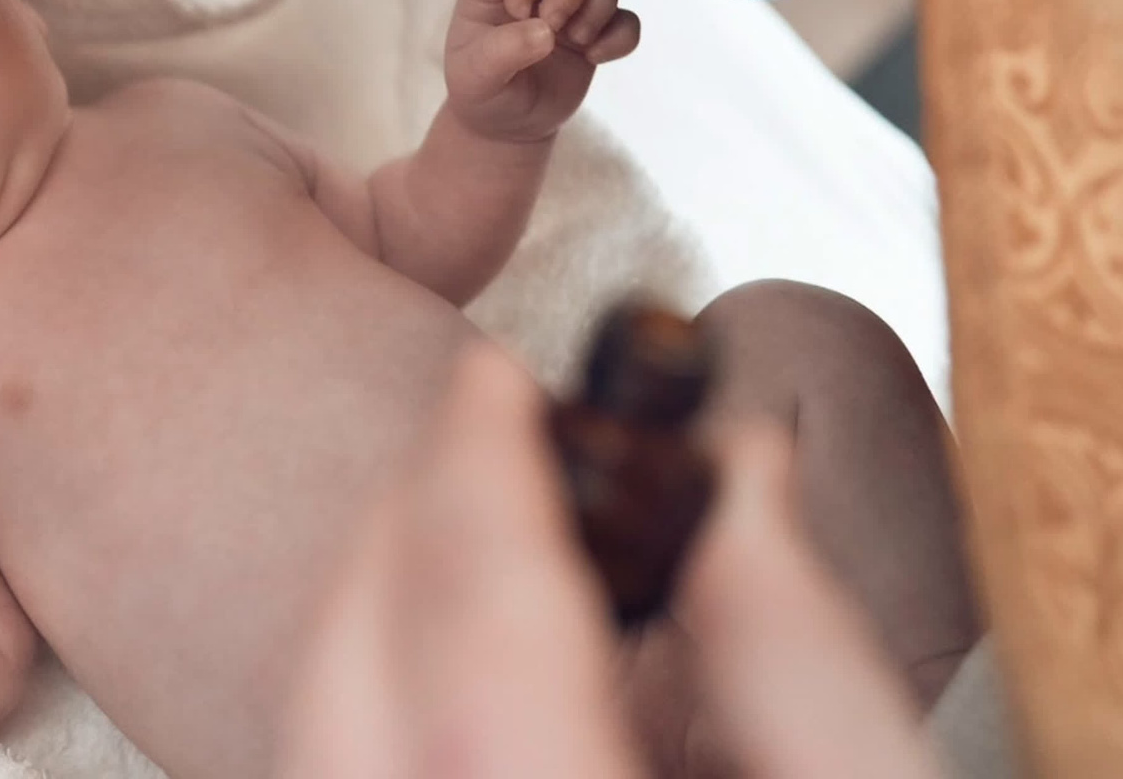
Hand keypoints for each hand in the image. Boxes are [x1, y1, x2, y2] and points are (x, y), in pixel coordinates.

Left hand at [279, 343, 938, 778]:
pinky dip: (377, 723)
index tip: (495, 381)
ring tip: (482, 544)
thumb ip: (805, 654)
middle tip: (485, 439)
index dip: (475, 491)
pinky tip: (466, 678)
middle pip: (349, 703)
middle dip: (404, 543)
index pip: (479, 651)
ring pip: (317, 757)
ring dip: (376, 629)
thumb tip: (737, 469)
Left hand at [441, 0, 638, 142]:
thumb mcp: (475, 78)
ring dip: (598, 8)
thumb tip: (546, 32)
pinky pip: (626, 17)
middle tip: (556, 29)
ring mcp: (567, 4)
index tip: (519, 15)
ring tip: (579, 43)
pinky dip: (620, 36)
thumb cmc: (482, 91)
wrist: (509, 124)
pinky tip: (595, 58)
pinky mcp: (596, 29)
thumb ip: (503, 51)